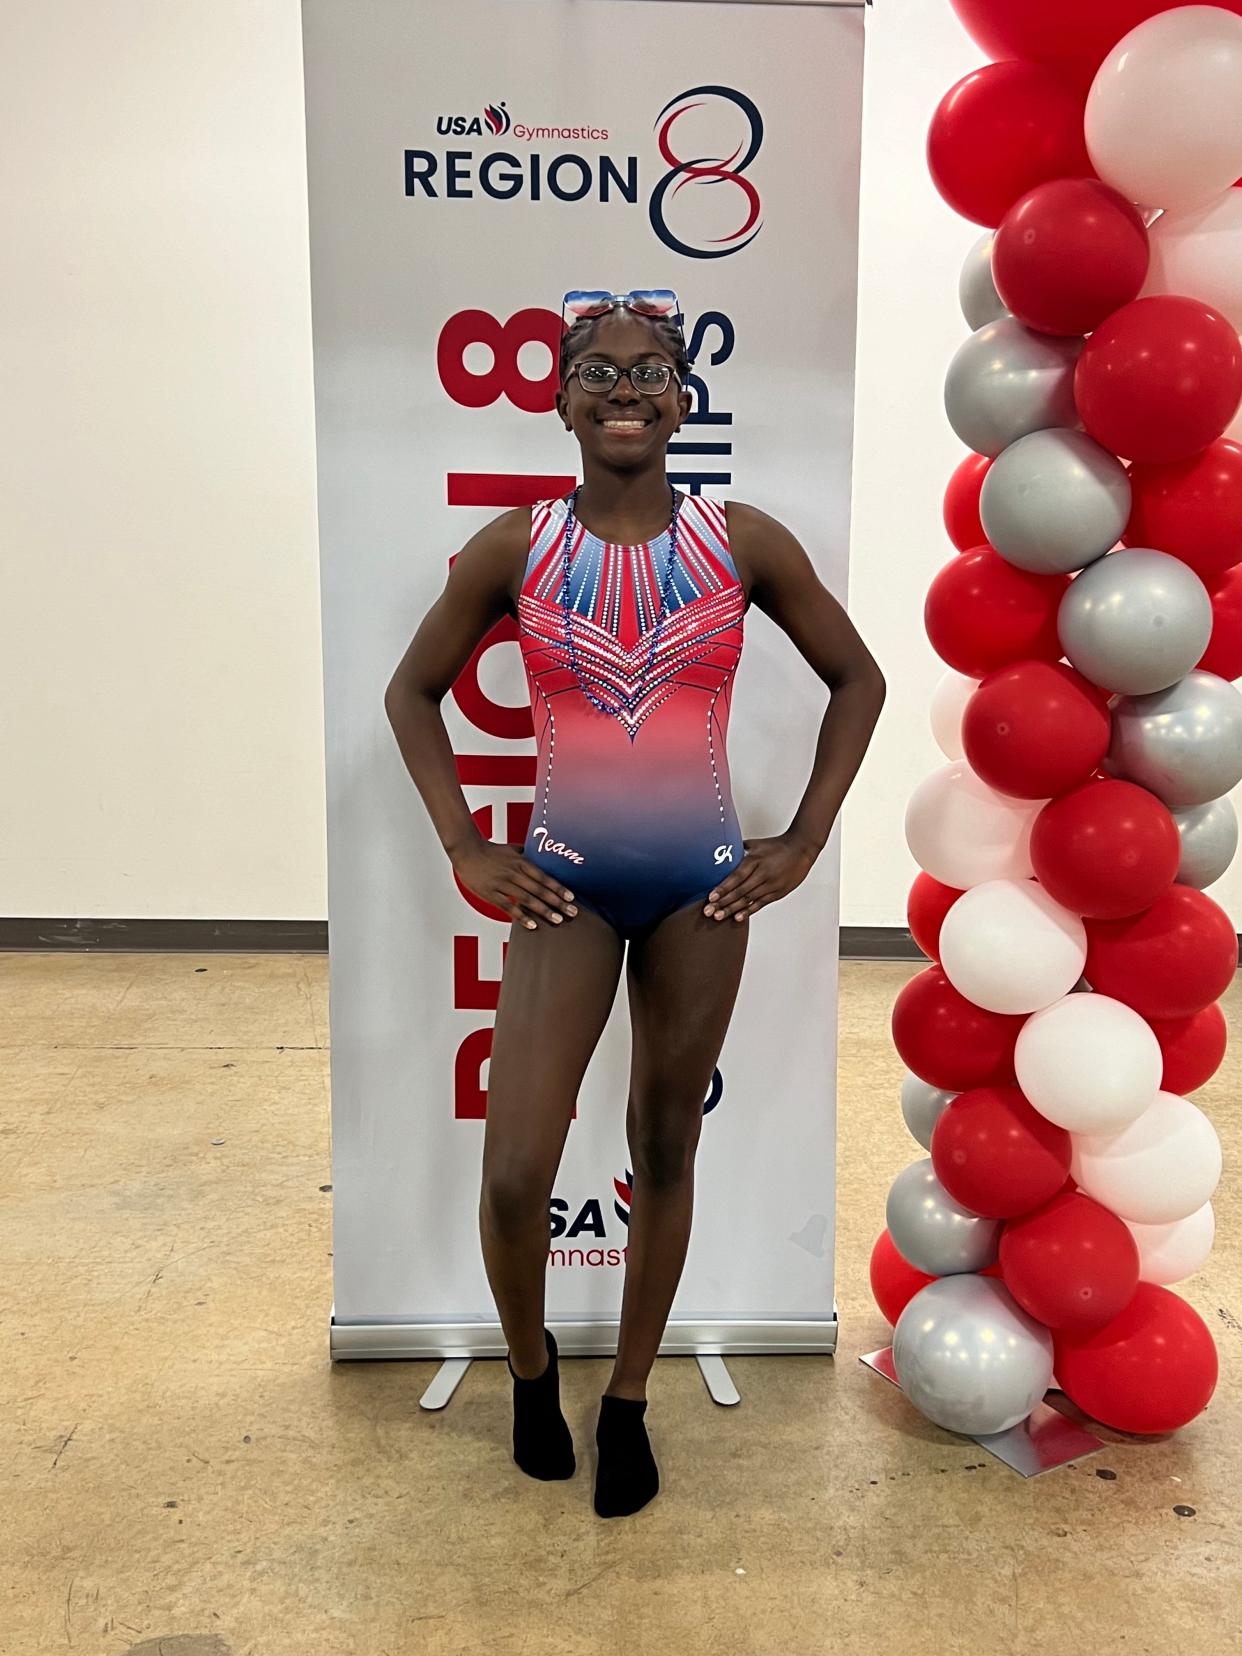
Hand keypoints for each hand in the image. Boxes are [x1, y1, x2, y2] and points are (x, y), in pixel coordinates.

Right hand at [451, 840, 578, 930]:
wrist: (467, 851)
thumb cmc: (490, 850)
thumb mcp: (512, 848)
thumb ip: (528, 854)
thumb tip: (543, 856)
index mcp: (521, 862)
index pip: (544, 877)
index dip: (558, 888)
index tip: (571, 897)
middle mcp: (514, 873)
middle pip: (540, 890)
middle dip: (558, 902)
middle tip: (572, 913)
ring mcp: (502, 884)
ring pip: (527, 899)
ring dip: (544, 910)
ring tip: (557, 920)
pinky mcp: (491, 894)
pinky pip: (508, 907)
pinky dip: (521, 916)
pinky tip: (533, 924)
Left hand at [702, 831, 818, 922]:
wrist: (801, 848)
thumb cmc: (778, 846)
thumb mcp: (756, 844)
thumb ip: (739, 850)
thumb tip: (722, 853)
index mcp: (755, 860)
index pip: (736, 877)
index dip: (723, 888)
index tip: (711, 897)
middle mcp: (762, 873)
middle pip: (740, 891)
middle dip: (722, 902)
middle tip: (708, 911)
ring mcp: (771, 884)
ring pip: (748, 900)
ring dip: (732, 909)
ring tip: (719, 916)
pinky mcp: (778, 892)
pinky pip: (761, 904)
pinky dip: (749, 911)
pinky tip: (738, 917)